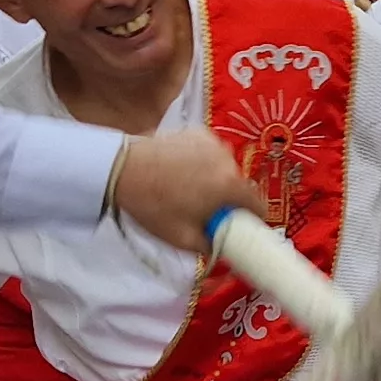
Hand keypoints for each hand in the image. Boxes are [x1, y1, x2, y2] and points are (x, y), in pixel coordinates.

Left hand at [108, 128, 267, 246]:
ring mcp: (213, 142)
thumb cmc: (154, 207)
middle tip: (205, 210)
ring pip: (224, 167)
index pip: (259, 204)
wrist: (122, 170)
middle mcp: (228, 160)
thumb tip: (222, 248)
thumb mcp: (183, 239)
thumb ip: (211, 246)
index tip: (238, 224)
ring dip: (215, 178)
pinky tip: (182, 170)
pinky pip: (210, 153)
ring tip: (190, 188)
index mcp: (230, 186)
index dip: (252, 218)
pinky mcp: (198, 133)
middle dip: (228, 198)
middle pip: (239, 185)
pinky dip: (203, 162)